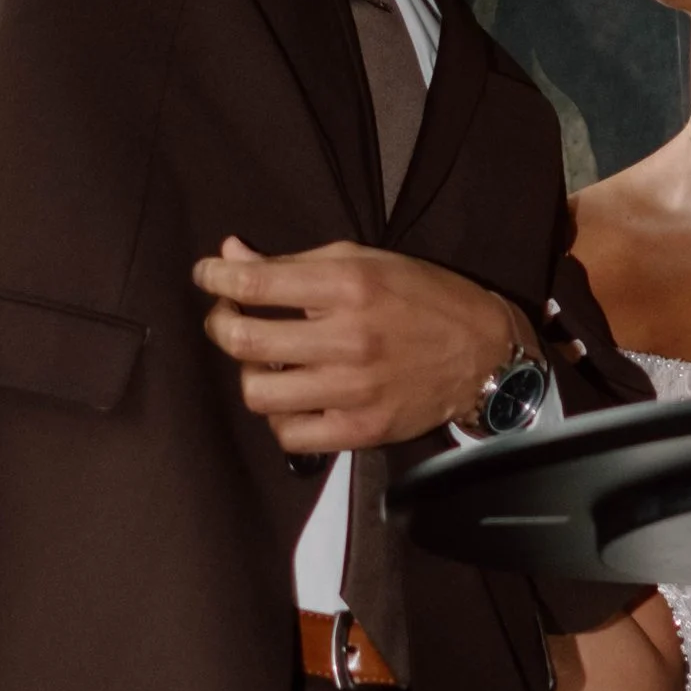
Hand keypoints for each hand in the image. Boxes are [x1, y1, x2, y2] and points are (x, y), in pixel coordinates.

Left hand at [195, 235, 526, 451]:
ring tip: (266, 359)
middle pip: (243, 340)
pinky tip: (292, 396)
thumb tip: (230, 254)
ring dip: (250, 373)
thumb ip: (293, 262)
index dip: (215, 278)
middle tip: (228, 316)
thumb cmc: (422, 298)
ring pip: (258, 391)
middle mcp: (348, 338)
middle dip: (220, 324)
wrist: (484, 353)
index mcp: (349, 286)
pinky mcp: (361, 430)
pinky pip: (289, 435)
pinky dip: (280, 416)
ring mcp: (354, 390)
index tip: (206, 275)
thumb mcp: (364, 261)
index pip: (254, 284)